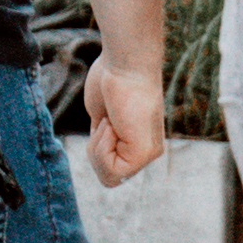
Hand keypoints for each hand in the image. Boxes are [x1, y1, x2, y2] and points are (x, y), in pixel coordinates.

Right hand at [81, 55, 164, 184]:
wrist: (124, 65)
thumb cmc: (110, 82)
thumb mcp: (101, 118)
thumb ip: (103, 139)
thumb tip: (98, 157)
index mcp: (138, 144)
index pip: (109, 170)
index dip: (95, 150)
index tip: (104, 122)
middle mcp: (147, 152)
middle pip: (108, 178)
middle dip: (94, 152)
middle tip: (106, 122)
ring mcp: (147, 154)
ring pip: (108, 177)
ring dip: (97, 149)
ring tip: (109, 122)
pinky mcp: (144, 153)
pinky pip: (112, 170)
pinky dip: (101, 148)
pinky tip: (111, 126)